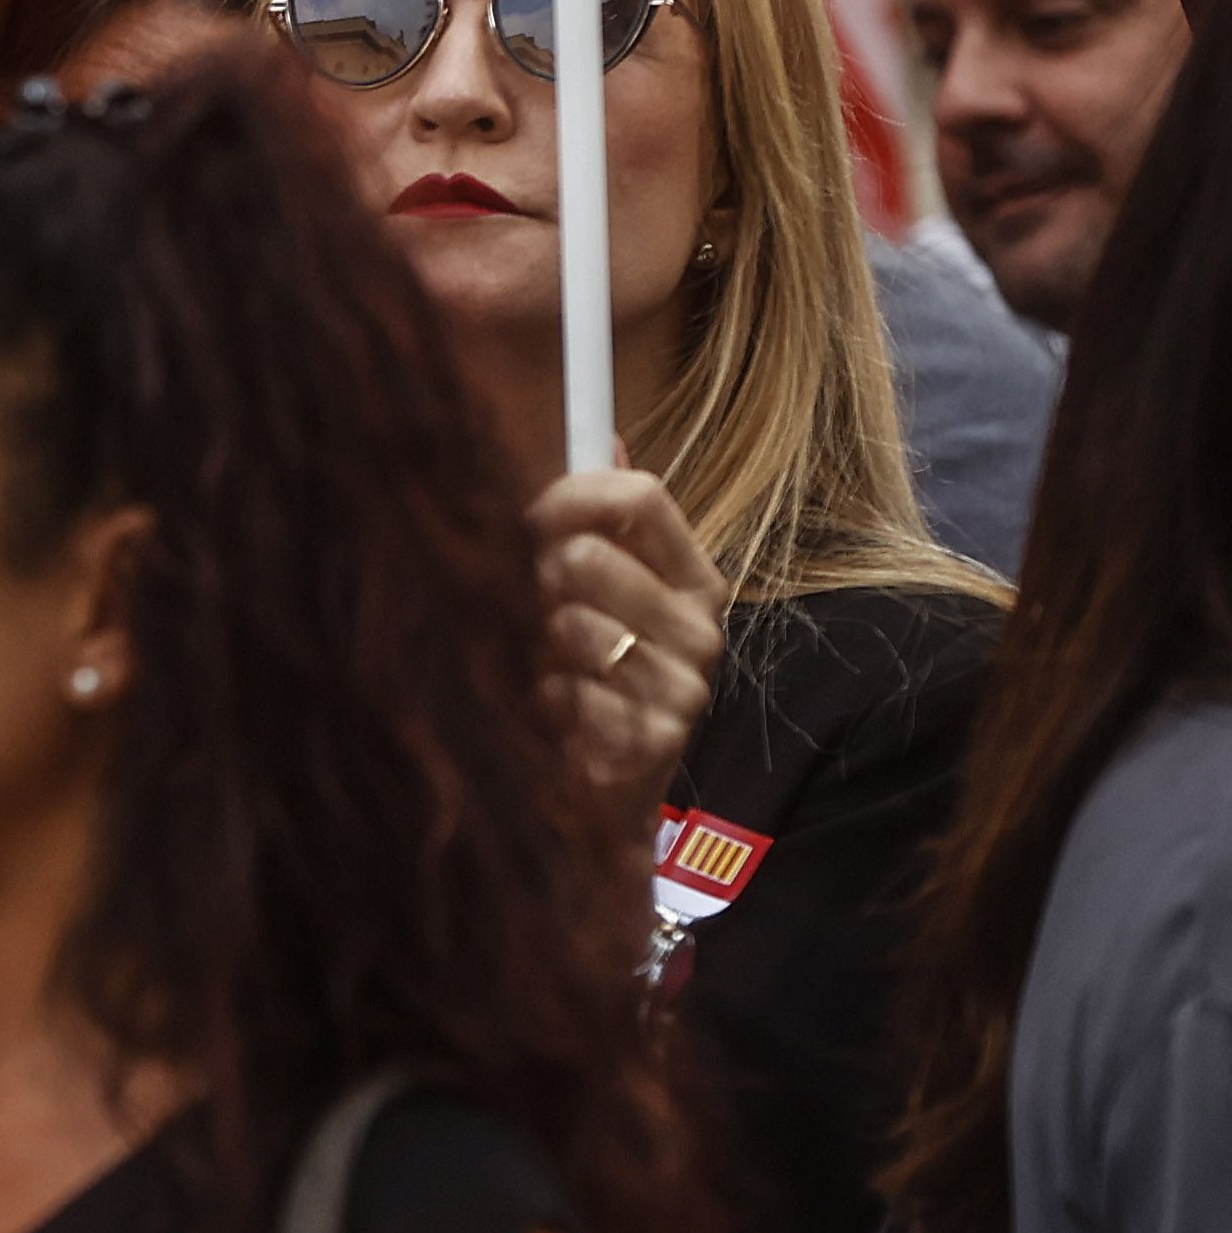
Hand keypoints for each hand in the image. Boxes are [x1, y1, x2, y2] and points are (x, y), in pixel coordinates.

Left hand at [524, 471, 721, 806]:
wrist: (617, 795)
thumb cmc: (604, 679)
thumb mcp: (614, 597)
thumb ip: (609, 524)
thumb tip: (603, 437)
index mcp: (696, 579)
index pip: (642, 496)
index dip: (570, 493)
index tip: (531, 511)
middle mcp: (700, 628)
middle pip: (590, 557)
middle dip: (543, 579)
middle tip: (541, 609)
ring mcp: (682, 686)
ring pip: (570, 625)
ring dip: (543, 647)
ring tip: (556, 666)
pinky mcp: (653, 741)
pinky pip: (566, 692)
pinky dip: (549, 701)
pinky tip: (563, 715)